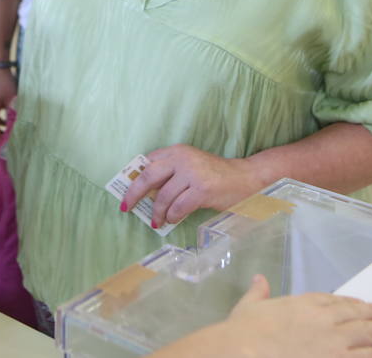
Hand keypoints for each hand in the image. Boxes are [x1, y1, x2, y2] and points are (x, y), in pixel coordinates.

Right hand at [0, 68, 17, 141]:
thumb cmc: (4, 84)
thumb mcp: (12, 100)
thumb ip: (14, 115)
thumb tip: (20, 128)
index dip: (2, 141)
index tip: (12, 146)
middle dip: (1, 136)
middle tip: (14, 140)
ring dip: (1, 129)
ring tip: (13, 132)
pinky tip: (9, 120)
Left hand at [120, 144, 266, 228]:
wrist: (245, 178)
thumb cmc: (214, 175)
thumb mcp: (190, 166)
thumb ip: (170, 173)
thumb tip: (146, 191)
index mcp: (177, 151)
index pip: (148, 162)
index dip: (134, 178)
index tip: (126, 191)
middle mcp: (182, 159)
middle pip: (149, 177)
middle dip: (134, 194)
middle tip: (127, 207)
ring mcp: (192, 173)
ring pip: (163, 196)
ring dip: (157, 212)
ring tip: (157, 221)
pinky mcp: (202, 189)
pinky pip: (178, 207)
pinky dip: (172, 216)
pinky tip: (171, 219)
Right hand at [153, 274, 371, 357]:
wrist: (246, 351)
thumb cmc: (244, 330)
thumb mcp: (248, 306)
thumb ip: (259, 292)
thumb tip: (259, 279)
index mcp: (307, 304)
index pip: (338, 302)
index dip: (354, 304)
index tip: (365, 306)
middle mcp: (327, 322)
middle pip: (360, 319)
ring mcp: (336, 347)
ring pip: (371, 342)